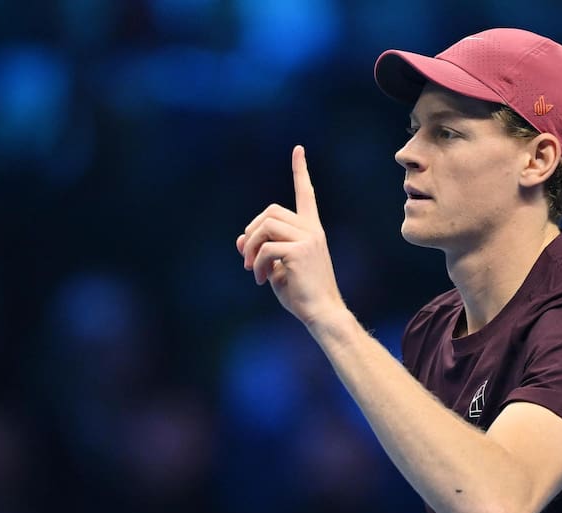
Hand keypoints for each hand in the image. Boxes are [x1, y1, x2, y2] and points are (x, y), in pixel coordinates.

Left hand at [236, 145, 344, 326]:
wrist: (321, 313)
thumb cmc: (301, 294)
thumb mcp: (276, 268)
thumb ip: (261, 251)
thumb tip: (239, 240)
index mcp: (311, 230)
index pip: (306, 194)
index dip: (300, 171)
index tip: (298, 150)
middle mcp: (312, 230)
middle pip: (271, 211)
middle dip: (252, 231)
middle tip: (246, 257)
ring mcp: (308, 239)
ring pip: (266, 226)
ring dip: (251, 248)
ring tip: (252, 269)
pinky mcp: (299, 252)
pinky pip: (265, 248)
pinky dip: (257, 264)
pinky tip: (261, 280)